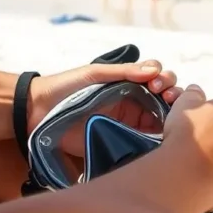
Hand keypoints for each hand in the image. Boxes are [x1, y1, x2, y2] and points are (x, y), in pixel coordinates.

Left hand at [28, 60, 180, 156]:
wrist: (38, 112)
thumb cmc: (66, 88)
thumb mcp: (96, 73)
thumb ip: (124, 72)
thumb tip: (153, 70)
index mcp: (129, 84)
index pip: (158, 79)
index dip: (166, 80)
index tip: (159, 84)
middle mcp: (133, 103)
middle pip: (165, 99)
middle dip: (174, 94)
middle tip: (167, 96)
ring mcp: (129, 124)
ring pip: (161, 119)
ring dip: (173, 114)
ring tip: (170, 112)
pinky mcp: (121, 142)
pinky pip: (146, 141)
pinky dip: (160, 138)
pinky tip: (164, 134)